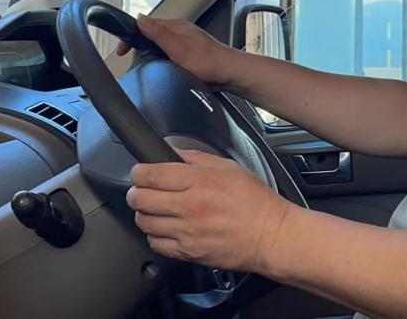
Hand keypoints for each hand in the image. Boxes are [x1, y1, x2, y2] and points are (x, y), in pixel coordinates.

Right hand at [114, 16, 239, 87]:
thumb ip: (158, 33)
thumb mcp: (177, 48)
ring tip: (145, 68)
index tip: (121, 51)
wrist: (231, 74)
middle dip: (138, 47)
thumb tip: (139, 18)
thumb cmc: (209, 62)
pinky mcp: (189, 56)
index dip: (130, 37)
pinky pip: (168, 57)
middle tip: (131, 62)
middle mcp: (179, 32)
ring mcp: (184, 44)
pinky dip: (161, 63)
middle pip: (150, 36)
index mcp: (175, 26)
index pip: (145, 25)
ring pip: (159, 47)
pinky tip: (162, 71)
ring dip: (150, 56)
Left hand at [127, 149, 291, 273]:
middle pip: (140, 199)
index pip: (150, 175)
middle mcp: (190, 207)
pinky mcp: (188, 252)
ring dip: (145, 214)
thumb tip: (172, 153)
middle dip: (136, 192)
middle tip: (142, 191)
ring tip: (155, 210)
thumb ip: (196, 158)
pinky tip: (166, 228)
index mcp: (199, 181)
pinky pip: (156, 244)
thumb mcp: (228, 167)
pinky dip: (156, 235)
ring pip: (144, 222)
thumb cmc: (254, 202)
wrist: (270, 236)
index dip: (139, 172)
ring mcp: (187, 232)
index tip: (140, 173)